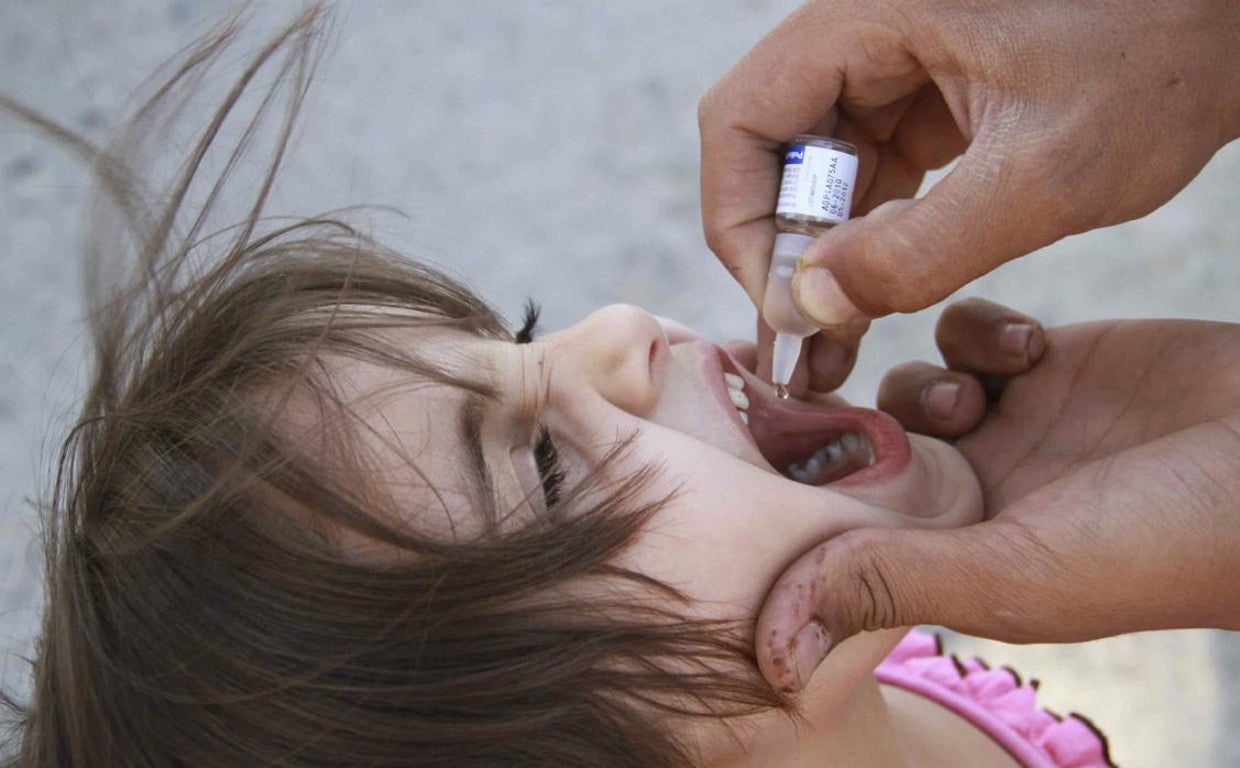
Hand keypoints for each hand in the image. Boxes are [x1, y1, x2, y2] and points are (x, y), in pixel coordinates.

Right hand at [700, 0, 1239, 340]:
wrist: (1238, 17)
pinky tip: (878, 296)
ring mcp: (901, 63)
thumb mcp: (1044, 175)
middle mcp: (869, 32)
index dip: (742, 220)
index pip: (742, 119)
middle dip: (783, 251)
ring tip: (836, 343)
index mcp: (871, 15)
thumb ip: (918, 249)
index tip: (781, 306)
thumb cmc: (1165, 60)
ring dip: (824, 255)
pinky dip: (869, 236)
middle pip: (772, 149)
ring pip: (819, 169)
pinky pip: (873, 170)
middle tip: (807, 345)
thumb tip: (808, 306)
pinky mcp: (935, 95)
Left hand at [755, 299, 1239, 691]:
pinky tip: (1023, 345)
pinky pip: (967, 331)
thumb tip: (772, 646)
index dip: (799, 483)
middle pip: (865, 443)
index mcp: (950, 553)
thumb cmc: (1163, 541)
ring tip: (974, 392)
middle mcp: (971, 490)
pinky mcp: (1047, 362)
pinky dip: (974, 329)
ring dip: (922, 376)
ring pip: (910, 382)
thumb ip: (893, 584)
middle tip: (858, 397)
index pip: (839, 520)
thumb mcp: (1014, 575)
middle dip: (855, 417)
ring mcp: (1009, 423)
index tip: (762, 441)